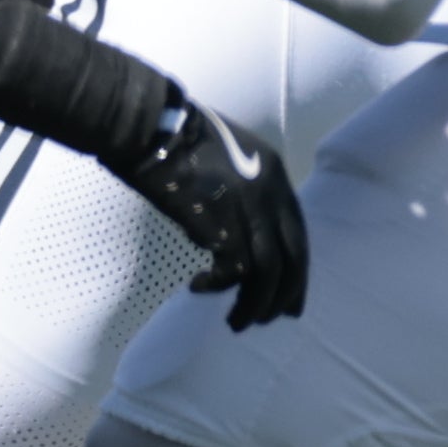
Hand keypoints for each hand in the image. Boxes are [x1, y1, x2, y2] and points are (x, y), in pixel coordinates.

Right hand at [113, 96, 307, 326]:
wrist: (148, 123)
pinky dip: (221, 285)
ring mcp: (247, 205)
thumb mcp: (223, 158)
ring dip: (255, 303)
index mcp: (276, 172)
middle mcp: (271, 191)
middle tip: (270, 319)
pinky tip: (199, 288)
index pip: (299, 233)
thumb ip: (235, 194)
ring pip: (268, 270)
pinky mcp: (218, 218)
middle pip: (293, 257)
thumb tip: (221, 236)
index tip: (291, 299)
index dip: (298, 270)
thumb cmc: (172, 139)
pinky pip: (234, 268)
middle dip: (285, 294)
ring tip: (237, 323)